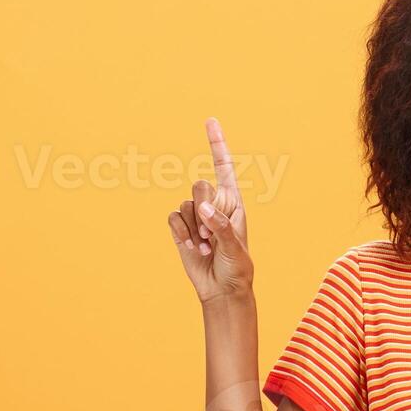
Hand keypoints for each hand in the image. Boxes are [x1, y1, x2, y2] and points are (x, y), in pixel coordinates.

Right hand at [168, 117, 255, 303]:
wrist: (221, 289)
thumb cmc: (237, 268)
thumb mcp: (235, 247)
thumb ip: (221, 226)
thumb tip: (203, 208)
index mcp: (234, 202)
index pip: (224, 167)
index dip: (217, 143)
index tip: (210, 121)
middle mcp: (214, 203)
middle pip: (200, 186)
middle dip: (204, 210)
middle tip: (211, 235)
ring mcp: (196, 215)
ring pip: (185, 203)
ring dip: (193, 227)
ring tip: (205, 246)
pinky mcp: (181, 227)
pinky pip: (173, 217)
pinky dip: (180, 233)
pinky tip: (192, 247)